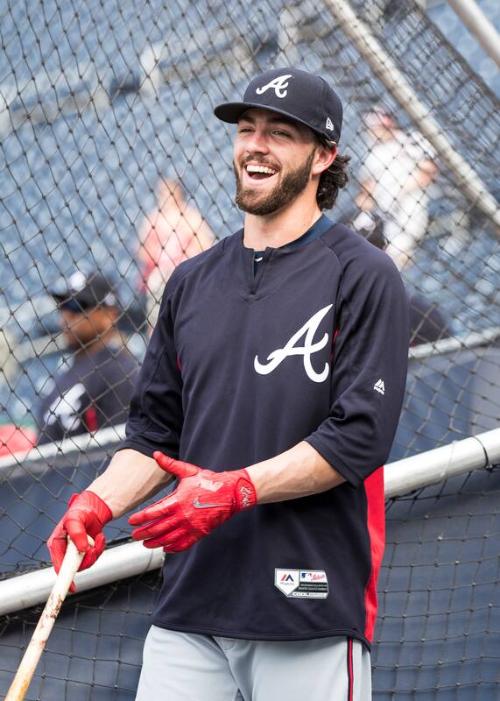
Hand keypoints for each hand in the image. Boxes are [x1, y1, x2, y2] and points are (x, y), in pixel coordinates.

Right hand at [47, 491, 112, 591]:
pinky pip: (94, 556)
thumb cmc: (79, 511)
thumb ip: (77, 534)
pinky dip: (99, 547)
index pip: (58, 566)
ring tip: (96, 539)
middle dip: (87, 559)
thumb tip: (82, 549)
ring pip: (86, 563)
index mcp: (56, 544)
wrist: (93, 508)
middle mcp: (64, 550)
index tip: (72, 588)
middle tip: (92, 548)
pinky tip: (99, 537)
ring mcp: (75, 552)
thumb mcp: (75, 519)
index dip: (64, 578)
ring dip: (95, 552)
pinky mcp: (86, 551)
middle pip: (75, 567)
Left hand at [128, 452, 256, 552]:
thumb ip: (170, 464)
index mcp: (179, 501)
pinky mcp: (200, 533)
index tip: (132, 521)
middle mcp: (184, 516)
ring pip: (169, 539)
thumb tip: (156, 454)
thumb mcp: (188, 471)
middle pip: (158, 528)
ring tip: (146, 544)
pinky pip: (184, 544)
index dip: (141, 518)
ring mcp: (192, 526)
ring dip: (155, 543)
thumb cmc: (209, 481)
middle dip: (144, 534)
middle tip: (135, 536)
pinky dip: (173, 548)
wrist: (231, 492)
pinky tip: (166, 548)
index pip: (154, 513)